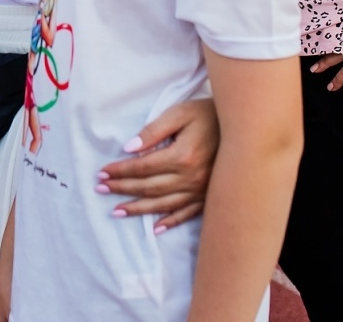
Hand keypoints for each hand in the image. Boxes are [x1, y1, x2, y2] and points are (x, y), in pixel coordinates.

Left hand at [97, 98, 219, 231]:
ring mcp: (201, 191)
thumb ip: (153, 131)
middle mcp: (191, 178)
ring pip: (163, 204)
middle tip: (101, 189)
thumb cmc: (206, 114)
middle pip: (149, 187)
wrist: (241, 127)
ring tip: (117, 212)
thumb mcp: (179, 113)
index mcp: (182, 156)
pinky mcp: (208, 197)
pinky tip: (156, 228)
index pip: (142, 167)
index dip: (120, 171)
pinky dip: (170, 221)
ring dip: (138, 209)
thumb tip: (128, 148)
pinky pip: (187, 214)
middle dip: (122, 189)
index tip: (102, 172)